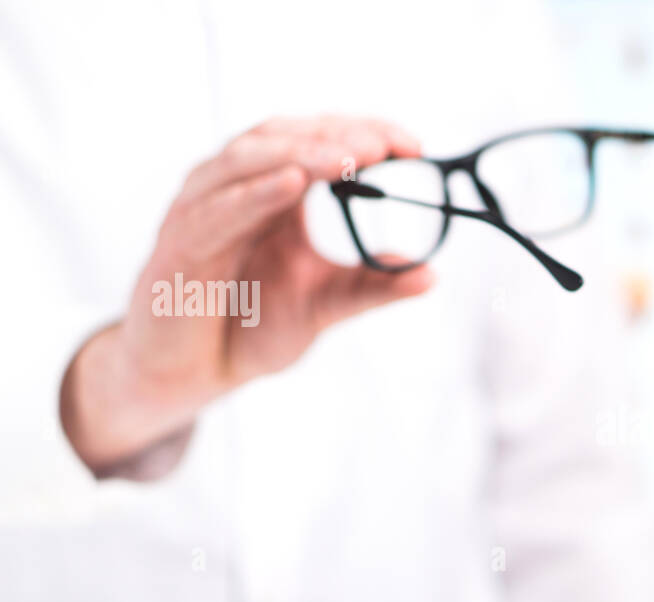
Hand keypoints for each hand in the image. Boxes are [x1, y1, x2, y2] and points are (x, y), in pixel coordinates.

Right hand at [62, 115, 433, 475]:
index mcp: (272, 193)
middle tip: (383, 145)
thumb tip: (432, 275)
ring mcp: (202, 210)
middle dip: (336, 137)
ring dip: (300, 154)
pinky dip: (254, 193)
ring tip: (347, 156)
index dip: (363, 133)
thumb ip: (372, 287)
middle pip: (283, 137)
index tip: (413, 146)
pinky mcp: (179, 245)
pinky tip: (290, 184)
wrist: (191, 374)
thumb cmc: (249, 328)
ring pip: (247, 160)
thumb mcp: (325, 306)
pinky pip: (216, 209)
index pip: (317, 141)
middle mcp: (234, 189)